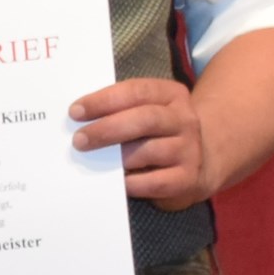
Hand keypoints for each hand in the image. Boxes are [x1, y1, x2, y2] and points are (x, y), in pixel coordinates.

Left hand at [67, 75, 214, 205]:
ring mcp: (189, 149)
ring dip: (117, 157)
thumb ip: (119, 110)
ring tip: (95, 161)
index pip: (137, 91)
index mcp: (171, 95)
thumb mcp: (145, 112)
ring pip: (150, 151)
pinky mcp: (187, 178)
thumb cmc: (156, 134)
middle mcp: (184, 120)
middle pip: (145, 119)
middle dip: (107, 129)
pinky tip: (116, 182)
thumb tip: (78, 120)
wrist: (198, 163)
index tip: (75, 112)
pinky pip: (155, 182)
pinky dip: (131, 183)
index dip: (104, 100)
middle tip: (79, 140)